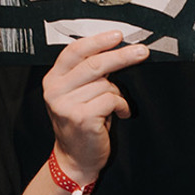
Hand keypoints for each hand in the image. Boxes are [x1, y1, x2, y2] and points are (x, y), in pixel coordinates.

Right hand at [42, 28, 150, 182]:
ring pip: (106, 84)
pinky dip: (121, 106)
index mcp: (54, 79)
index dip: (98, 41)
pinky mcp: (81, 117)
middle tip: (141, 52)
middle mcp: (56, 90)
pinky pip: (112, 100)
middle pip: (94, 64)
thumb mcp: (76, 94)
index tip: (117, 35)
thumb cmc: (81, 123)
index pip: (74, 51)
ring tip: (113, 106)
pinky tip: (118, 114)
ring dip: (118, 94)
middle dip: (121, 56)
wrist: (75, 158)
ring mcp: (66, 105)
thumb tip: (115, 50)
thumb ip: (87, 74)